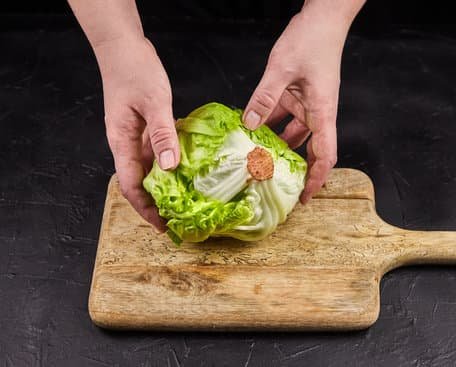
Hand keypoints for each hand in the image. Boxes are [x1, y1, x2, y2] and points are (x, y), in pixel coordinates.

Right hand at [95, 36, 179, 229]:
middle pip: (138, 182)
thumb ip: (162, 133)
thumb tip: (170, 167)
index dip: (144, 208)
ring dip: (164, 187)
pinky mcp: (145, 128)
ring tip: (185, 202)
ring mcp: (135, 136)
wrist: (124, 48)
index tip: (162, 224)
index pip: (130, 185)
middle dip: (155, 204)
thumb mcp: (154, 101)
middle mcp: (126, 144)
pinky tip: (187, 171)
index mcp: (121, 141)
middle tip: (178, 219)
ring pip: (149, 170)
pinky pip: (157, 153)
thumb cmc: (134, 70)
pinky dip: (170, 165)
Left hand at [243, 8, 351, 202]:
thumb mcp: (282, 69)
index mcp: (323, 111)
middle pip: (312, 150)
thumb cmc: (312, 39)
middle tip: (279, 186)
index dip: (317, 179)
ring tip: (260, 161)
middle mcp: (318, 112)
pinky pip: (284, 116)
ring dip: (279, 147)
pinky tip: (253, 130)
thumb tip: (248, 125)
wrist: (323, 17)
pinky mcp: (298, 94)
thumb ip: (264, 98)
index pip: (325, 155)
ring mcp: (308, 104)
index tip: (306, 197)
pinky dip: (271, 124)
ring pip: (295, 134)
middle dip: (299, 170)